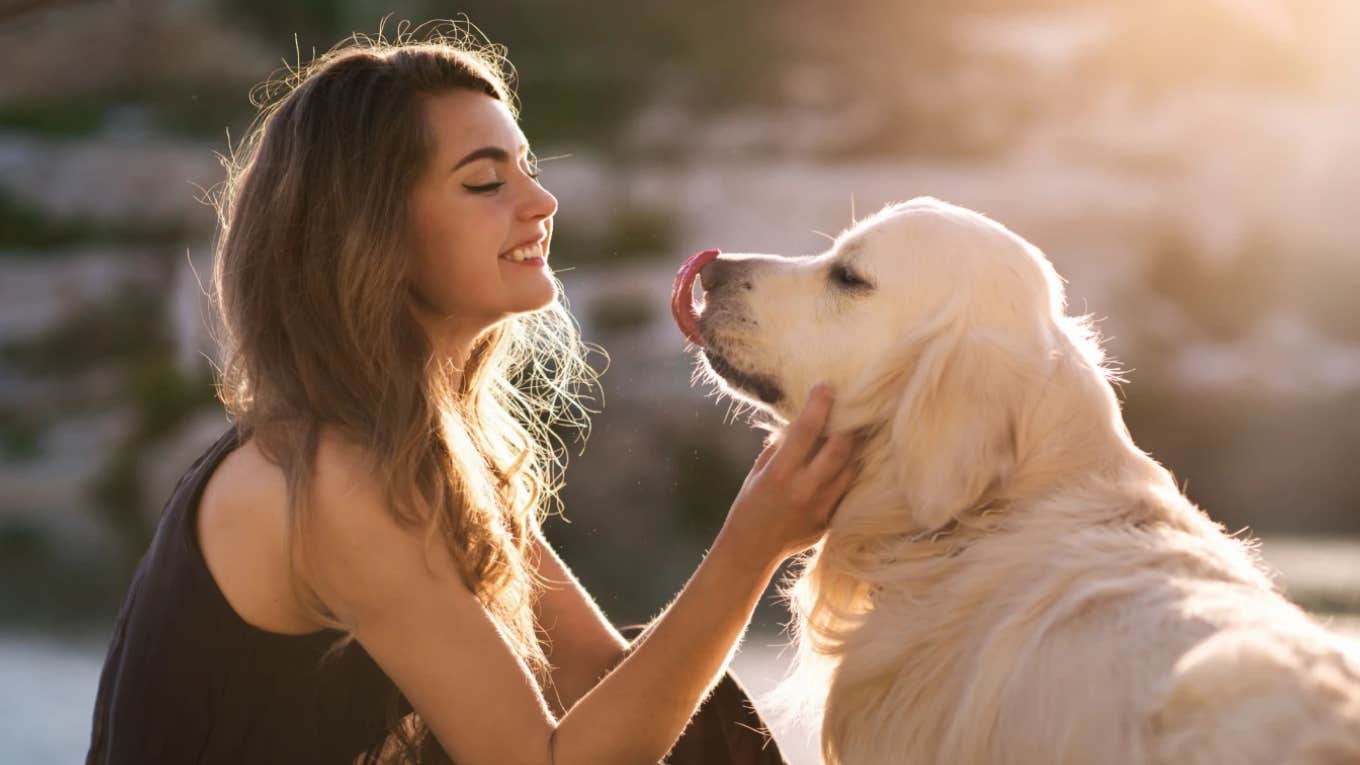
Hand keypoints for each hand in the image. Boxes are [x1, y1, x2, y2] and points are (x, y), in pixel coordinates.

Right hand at [715, 384, 857, 566]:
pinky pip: (848, 489)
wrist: (750, 550)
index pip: (807, 431)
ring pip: (851, 468)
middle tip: (849, 410)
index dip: (819, 404)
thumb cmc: (749, 505)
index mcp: (780, 474)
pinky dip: (849, 472)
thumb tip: (801, 421)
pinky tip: (849, 461)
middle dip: (847, 425)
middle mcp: (804, 490)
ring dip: (853, 448)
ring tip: (854, 432)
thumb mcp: (758, 472)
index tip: (826, 387)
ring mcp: (821, 508)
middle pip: (841, 448)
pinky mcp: (830, 521)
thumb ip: (780, 447)